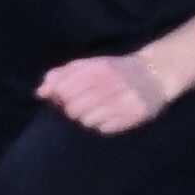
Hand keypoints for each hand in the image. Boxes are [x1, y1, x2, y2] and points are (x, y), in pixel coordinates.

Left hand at [38, 47, 169, 134]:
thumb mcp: (89, 65)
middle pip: (73, 109)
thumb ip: (62, 75)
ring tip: (98, 110)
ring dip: (87, 119)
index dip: (60, 97)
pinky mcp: (136, 115)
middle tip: (83, 105)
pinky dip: (103, 125)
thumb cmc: (115, 69)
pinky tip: (110, 116)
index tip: (66, 96)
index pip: (64, 91)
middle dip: (72, 110)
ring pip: (88, 122)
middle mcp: (112, 83)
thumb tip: (39, 92)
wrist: (155, 72)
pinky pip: (105, 129)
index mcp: (98, 68)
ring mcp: (125, 100)